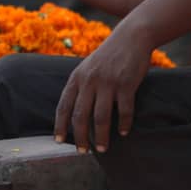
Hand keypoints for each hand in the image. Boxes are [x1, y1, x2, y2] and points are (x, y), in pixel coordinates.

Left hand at [54, 26, 153, 153]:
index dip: (60, 126)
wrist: (131, 37)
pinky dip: (123, 124)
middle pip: (80, 116)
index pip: (63, 106)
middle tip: (83, 152)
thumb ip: (80, 87)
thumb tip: (74, 114)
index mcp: (76, 78)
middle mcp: (89, 81)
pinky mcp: (126, 84)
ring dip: (101, 136)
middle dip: (80, 137)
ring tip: (102, 149)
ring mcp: (107, 83)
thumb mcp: (87, 68)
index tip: (59, 141)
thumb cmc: (108, 56)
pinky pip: (124, 110)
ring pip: (100, 117)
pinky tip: (124, 132)